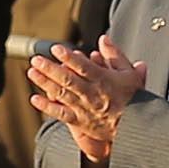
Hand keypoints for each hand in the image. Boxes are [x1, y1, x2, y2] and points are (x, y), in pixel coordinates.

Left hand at [26, 33, 149, 167]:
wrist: (137, 128)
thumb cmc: (135, 99)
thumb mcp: (131, 73)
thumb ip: (115, 55)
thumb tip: (103, 39)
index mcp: (104, 80)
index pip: (83, 66)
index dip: (68, 57)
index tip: (55, 48)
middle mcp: (92, 94)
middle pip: (67, 79)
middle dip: (50, 68)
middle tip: (36, 59)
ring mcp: (84, 108)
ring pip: (61, 94)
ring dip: (45, 82)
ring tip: (32, 72)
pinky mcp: (80, 122)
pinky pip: (61, 114)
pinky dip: (47, 107)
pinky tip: (34, 99)